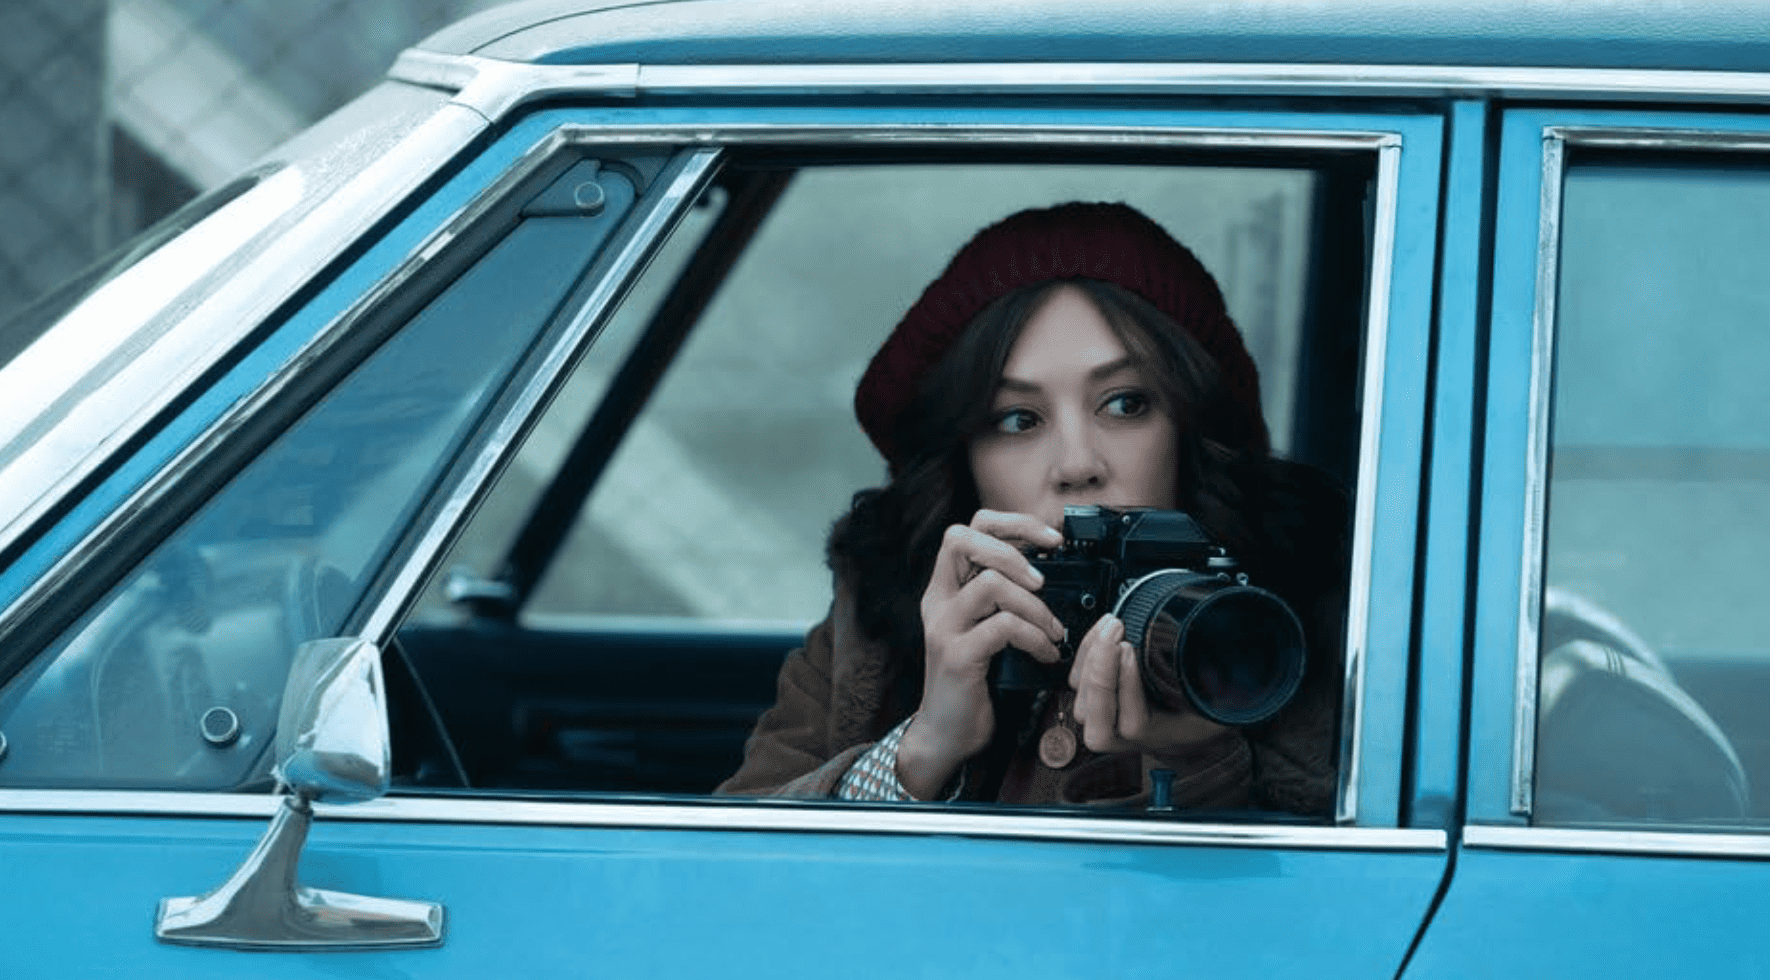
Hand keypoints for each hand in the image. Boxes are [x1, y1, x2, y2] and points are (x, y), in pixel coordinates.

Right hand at [896, 510, 1065, 798]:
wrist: (948, 732)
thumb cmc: (975, 680)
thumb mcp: (987, 628)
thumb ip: (1004, 598)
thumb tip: (1050, 569)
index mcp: (947, 588)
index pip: (968, 528)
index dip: (1012, 524)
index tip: (1051, 540)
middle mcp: (939, 600)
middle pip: (962, 539)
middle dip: (1014, 551)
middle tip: (1043, 581)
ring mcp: (944, 626)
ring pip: (989, 584)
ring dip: (1034, 606)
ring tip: (1052, 631)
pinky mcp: (956, 655)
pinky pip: (1002, 627)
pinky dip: (1034, 637)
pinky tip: (1045, 653)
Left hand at [1068, 613, 1228, 756]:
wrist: (1181, 729)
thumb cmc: (1197, 717)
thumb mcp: (1217, 710)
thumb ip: (1220, 695)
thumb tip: (1223, 670)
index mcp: (1154, 738)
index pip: (1132, 724)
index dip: (1128, 686)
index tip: (1131, 651)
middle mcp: (1121, 734)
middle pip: (1096, 708)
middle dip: (1102, 664)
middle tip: (1116, 631)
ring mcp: (1100, 718)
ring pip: (1082, 691)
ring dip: (1092, 654)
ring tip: (1111, 626)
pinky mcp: (1090, 700)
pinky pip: (1077, 677)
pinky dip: (1086, 650)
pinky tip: (1102, 630)